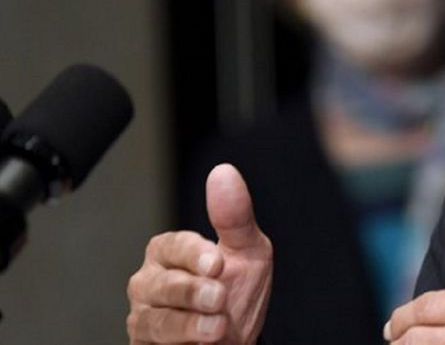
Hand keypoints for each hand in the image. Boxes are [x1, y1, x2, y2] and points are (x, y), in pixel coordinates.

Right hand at [126, 164, 273, 343]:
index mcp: (168, 252)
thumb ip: (234, 216)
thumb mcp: (248, 251)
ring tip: (218, 327)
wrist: (239, 337)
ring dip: (189, 325)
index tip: (217, 263)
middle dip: (192, 292)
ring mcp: (143, 318)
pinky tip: (204, 344)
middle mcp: (148, 284)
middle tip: (220, 298)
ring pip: (153, 321)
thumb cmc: (239, 288)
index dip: (193, 254)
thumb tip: (223, 171)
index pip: (171, 246)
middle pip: (158, 286)